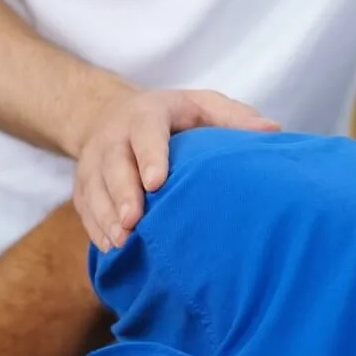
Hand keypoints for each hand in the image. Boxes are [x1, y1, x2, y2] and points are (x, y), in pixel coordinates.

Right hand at [74, 88, 278, 251]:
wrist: (115, 116)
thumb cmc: (174, 117)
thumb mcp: (204, 105)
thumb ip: (234, 118)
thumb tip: (272, 131)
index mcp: (146, 113)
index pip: (145, 132)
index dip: (149, 157)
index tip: (156, 183)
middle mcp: (113, 136)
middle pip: (113, 165)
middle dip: (121, 195)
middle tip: (132, 223)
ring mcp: (93, 162)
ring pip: (94, 189)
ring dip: (105, 218)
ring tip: (121, 244)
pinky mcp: (83, 185)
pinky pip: (85, 209)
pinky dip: (95, 229)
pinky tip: (111, 250)